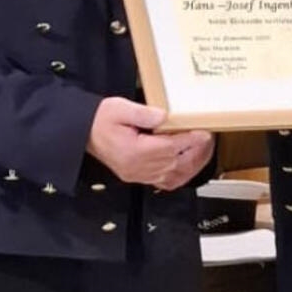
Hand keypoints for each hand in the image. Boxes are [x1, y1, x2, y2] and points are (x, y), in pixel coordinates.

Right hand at [86, 97, 213, 188]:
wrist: (83, 132)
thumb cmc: (101, 119)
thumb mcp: (120, 108)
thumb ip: (143, 113)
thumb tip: (164, 116)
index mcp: (135, 151)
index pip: (170, 147)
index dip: (190, 140)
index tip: (203, 133)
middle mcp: (138, 167)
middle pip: (176, 163)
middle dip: (196, 152)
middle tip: (208, 139)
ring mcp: (138, 175)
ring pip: (173, 176)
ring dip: (192, 165)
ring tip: (203, 151)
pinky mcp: (137, 176)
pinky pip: (164, 182)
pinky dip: (179, 176)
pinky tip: (188, 166)